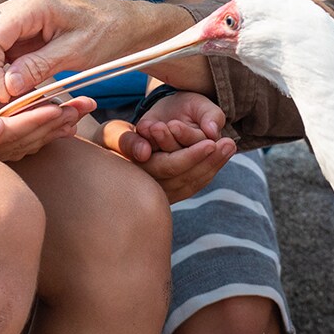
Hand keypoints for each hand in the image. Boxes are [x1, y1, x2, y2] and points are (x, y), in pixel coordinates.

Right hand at [0, 0, 154, 102]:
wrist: (127, 25)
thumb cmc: (108, 33)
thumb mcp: (76, 52)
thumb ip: (38, 66)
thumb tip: (5, 86)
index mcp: (32, 3)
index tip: (3, 95)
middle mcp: (17, 5)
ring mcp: (16, 18)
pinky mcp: (19, 31)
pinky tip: (4, 89)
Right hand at [0, 64, 94, 161]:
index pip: (11, 133)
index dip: (37, 121)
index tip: (62, 107)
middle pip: (26, 139)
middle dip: (57, 122)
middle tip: (86, 105)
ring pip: (28, 138)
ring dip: (56, 124)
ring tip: (82, 109)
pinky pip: (21, 133)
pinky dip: (43, 124)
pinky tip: (62, 117)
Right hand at [101, 91, 236, 201]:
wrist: (102, 162)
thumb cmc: (108, 141)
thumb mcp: (111, 135)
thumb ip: (125, 140)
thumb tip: (144, 152)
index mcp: (137, 177)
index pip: (170, 168)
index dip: (192, 155)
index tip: (212, 141)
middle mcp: (150, 193)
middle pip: (186, 179)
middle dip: (210, 161)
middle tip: (230, 142)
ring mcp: (161, 198)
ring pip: (192, 184)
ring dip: (213, 166)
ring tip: (230, 146)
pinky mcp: (169, 196)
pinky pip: (191, 185)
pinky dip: (208, 171)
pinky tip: (221, 157)